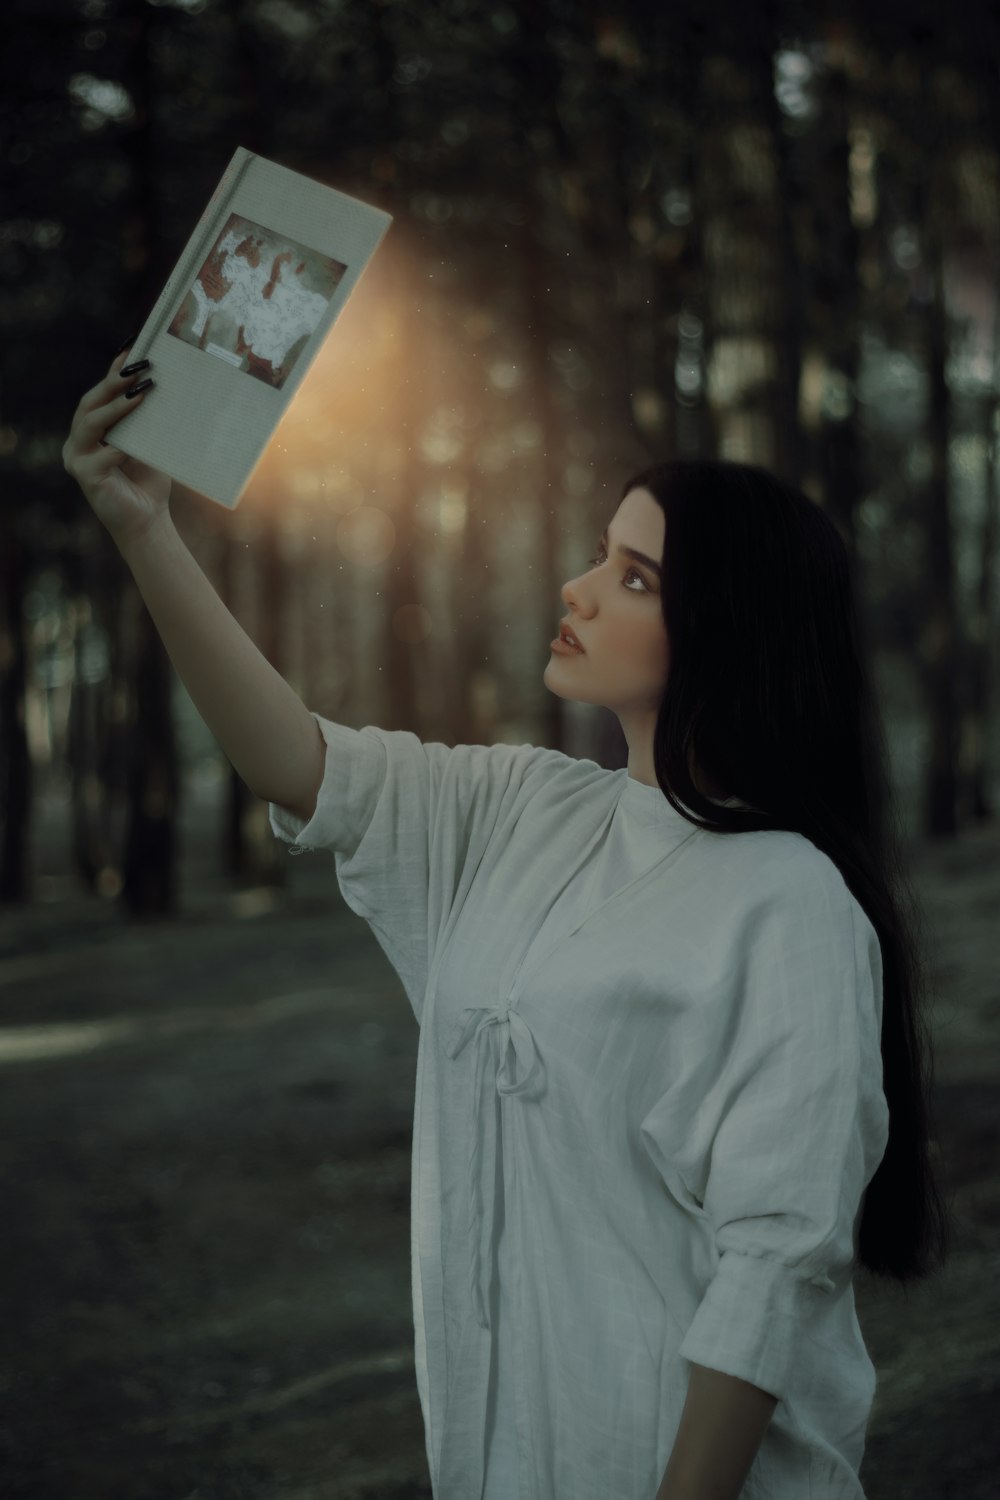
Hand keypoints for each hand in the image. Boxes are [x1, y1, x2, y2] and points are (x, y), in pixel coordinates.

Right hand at [62, 343, 170, 546]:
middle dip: (114, 383)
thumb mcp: (148, 442)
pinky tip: (134, 441)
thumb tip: (158, 382)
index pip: (100, 394)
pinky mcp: (85, 477)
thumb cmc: (148, 479)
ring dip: (115, 408)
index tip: (133, 349)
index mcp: (91, 429)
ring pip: (90, 424)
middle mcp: (78, 440)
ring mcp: (77, 458)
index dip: (114, 371)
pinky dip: (119, 447)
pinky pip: (101, 456)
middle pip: (91, 403)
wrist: (148, 520)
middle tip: (139, 367)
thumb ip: (144, 418)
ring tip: (139, 393)